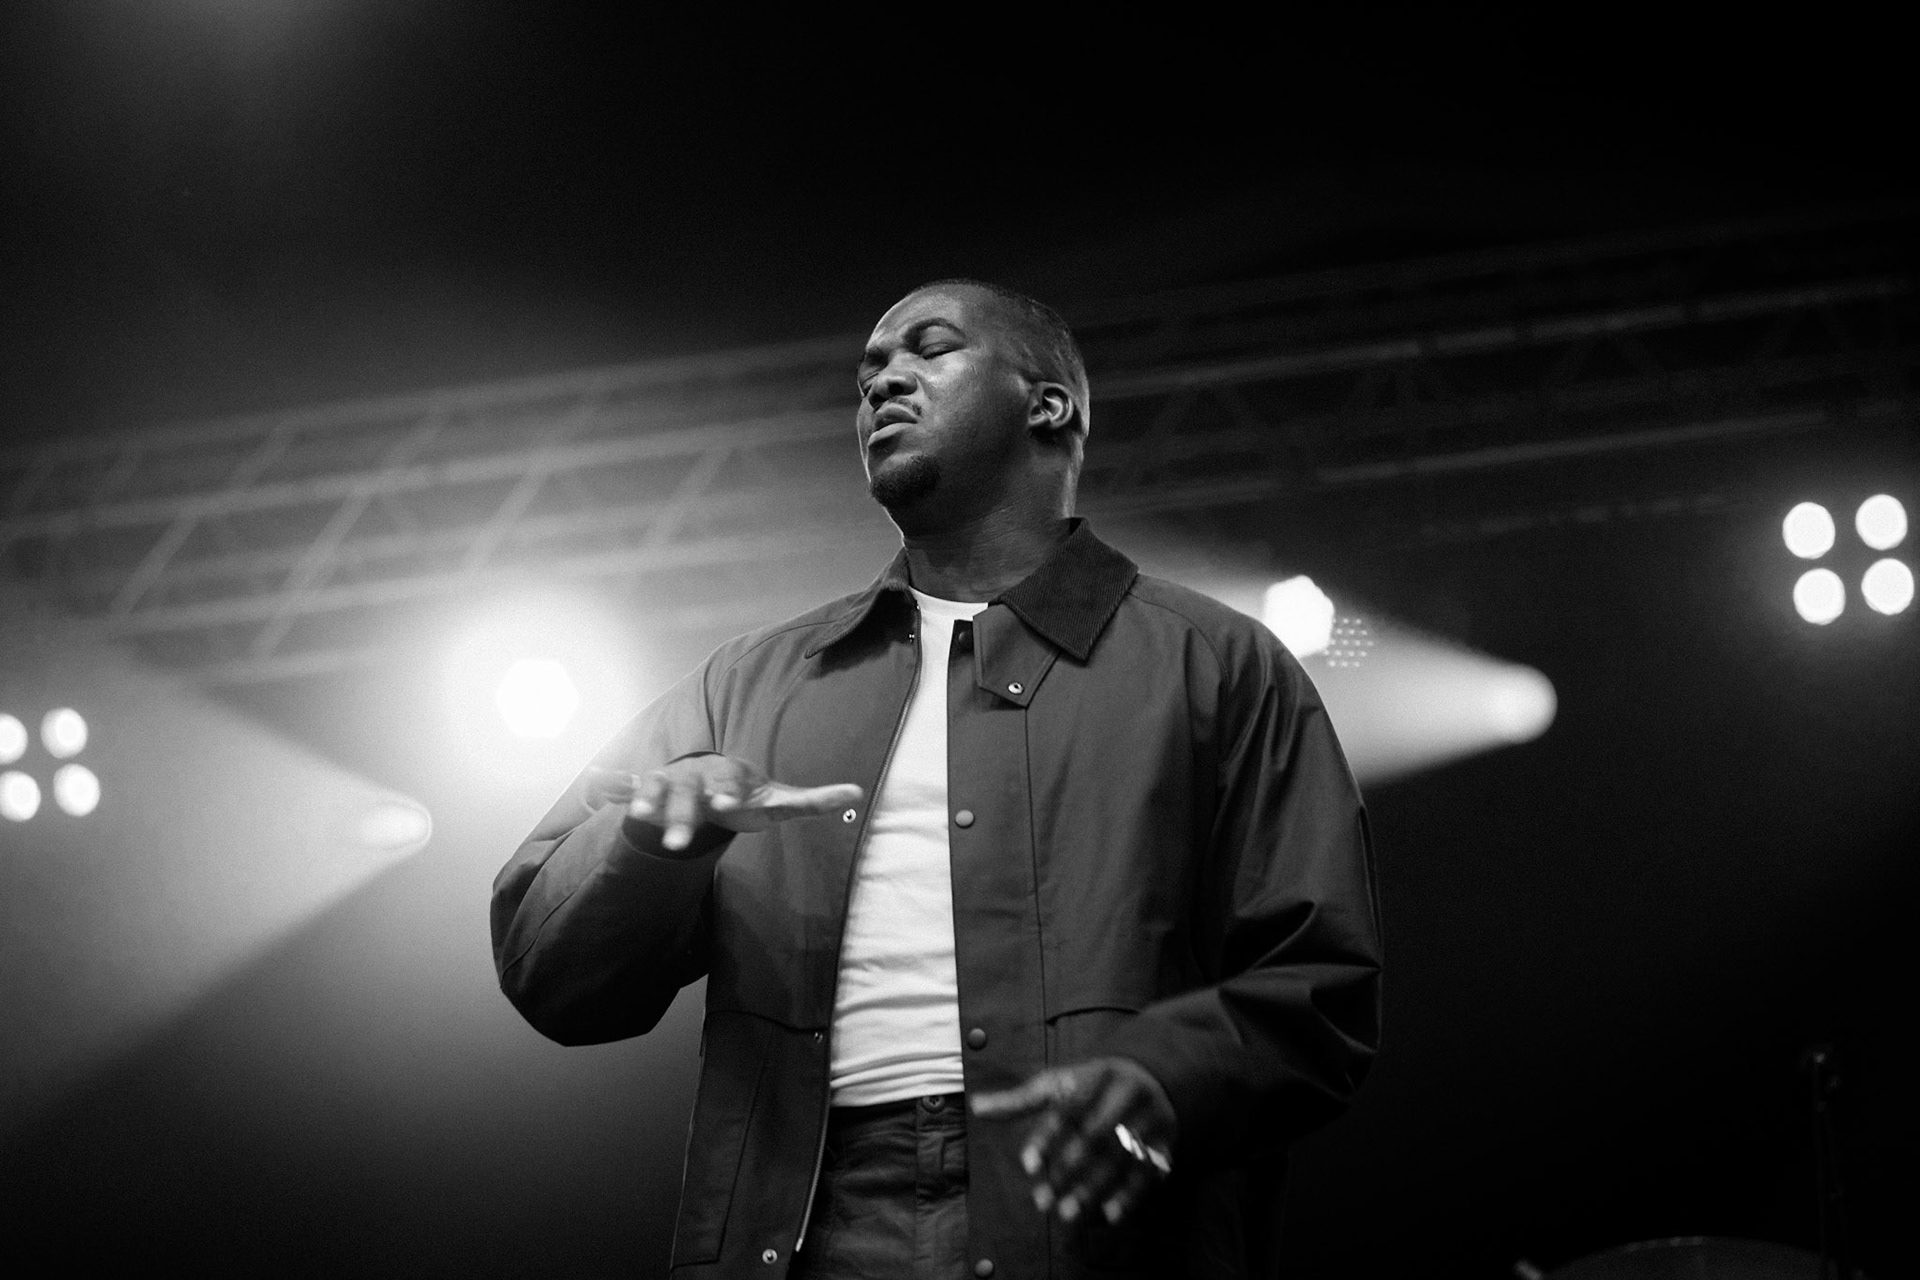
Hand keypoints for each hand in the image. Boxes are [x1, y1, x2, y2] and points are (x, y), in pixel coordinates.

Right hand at [585, 757, 861, 850]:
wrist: (718, 782)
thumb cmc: (750, 797)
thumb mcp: (781, 802)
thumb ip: (814, 800)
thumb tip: (857, 792)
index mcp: (729, 777)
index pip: (729, 785)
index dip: (729, 794)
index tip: (727, 806)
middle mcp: (697, 776)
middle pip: (689, 793)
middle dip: (682, 816)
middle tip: (678, 843)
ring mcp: (671, 780)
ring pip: (655, 786)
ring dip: (644, 798)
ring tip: (636, 815)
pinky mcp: (649, 788)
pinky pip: (628, 782)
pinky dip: (612, 782)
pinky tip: (595, 780)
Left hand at [970, 1057, 1175, 1227]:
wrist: (1150, 1076)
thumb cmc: (1091, 1085)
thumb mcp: (1058, 1084)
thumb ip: (1020, 1100)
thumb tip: (976, 1107)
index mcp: (1098, 1074)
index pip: (1070, 1107)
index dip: (1048, 1136)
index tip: (1027, 1165)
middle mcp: (1128, 1093)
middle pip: (1097, 1136)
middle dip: (1069, 1170)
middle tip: (1044, 1201)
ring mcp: (1150, 1118)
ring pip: (1121, 1158)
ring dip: (1095, 1188)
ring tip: (1068, 1214)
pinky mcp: (1166, 1141)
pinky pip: (1150, 1171)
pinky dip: (1131, 1194)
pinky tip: (1110, 1215)